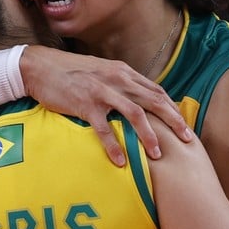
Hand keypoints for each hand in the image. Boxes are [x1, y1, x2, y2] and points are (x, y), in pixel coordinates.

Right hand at [20, 45, 192, 165]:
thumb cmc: (70, 73)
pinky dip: (113, 145)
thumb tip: (137, 99)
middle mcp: (117, 80)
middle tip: (187, 140)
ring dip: (149, 135)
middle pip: (153, 101)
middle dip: (173, 121)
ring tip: (158, 154)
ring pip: (134, 114)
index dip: (172, 108)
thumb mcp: (101, 72)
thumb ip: (120, 83)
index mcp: (123, 72)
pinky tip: (120, 161)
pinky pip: (104, 128)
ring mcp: (102, 91)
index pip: (156, 90)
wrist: (40, 67)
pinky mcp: (85, 104)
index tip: (184, 124)